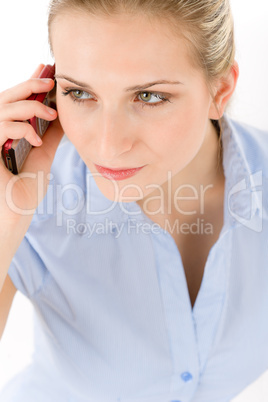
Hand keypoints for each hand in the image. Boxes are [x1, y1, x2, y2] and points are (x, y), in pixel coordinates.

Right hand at [0, 64, 63, 226]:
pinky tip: (34, 137)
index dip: (28, 84)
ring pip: (1, 108)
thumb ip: (49, 136)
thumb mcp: (42, 157)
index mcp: (6, 132)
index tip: (47, 71)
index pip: (15, 102)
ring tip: (50, 113)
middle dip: (28, 85)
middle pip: (6, 98)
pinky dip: (19, 128)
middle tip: (50, 81)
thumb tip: (65, 117)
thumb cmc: (23, 192)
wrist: (13, 218)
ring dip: (28, 106)